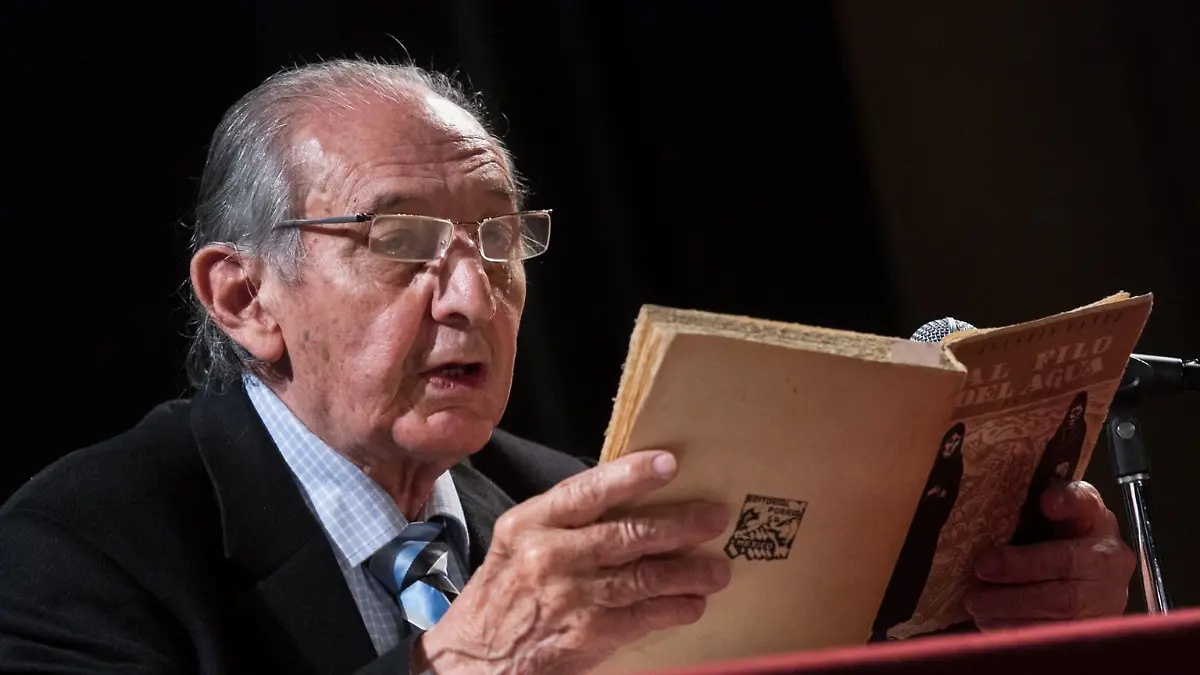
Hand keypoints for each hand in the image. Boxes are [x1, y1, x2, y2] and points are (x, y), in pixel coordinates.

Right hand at [418, 450, 731, 674]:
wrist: (472, 662)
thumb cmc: (502, 595)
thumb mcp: (517, 543)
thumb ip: (563, 521)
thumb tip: (626, 497)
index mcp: (529, 523)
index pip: (586, 490)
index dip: (631, 475)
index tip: (669, 463)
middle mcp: (550, 555)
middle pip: (627, 533)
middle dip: (680, 524)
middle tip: (715, 516)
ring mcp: (571, 597)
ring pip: (644, 576)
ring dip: (689, 572)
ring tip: (717, 568)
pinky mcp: (588, 635)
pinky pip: (643, 616)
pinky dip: (674, 609)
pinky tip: (693, 604)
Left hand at [964, 481, 1134, 630]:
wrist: (1089, 592)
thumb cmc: (1056, 546)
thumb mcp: (1050, 521)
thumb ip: (1041, 506)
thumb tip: (1041, 501)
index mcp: (1097, 523)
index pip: (1086, 503)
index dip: (1068, 501)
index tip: (1045, 503)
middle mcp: (1109, 560)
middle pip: (1068, 562)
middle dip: (1019, 567)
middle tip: (980, 569)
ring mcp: (1107, 598)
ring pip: (1062, 605)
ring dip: (1011, 605)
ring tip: (975, 601)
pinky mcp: (1092, 630)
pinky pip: (1055, 634)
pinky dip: (1017, 629)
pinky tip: (989, 623)